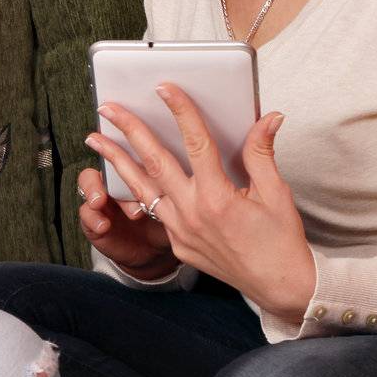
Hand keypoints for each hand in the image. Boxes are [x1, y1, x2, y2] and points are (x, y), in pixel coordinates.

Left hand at [89, 84, 315, 319]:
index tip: (165, 89)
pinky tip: (124, 174)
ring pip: (141, 188)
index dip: (180, 112)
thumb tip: (269, 117)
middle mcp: (192, 213)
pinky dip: (137, 190)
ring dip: (116, 160)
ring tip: (95, 139)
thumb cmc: (281, 240)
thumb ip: (262, 153)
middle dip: (128, 130)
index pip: (195, 143)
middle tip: (108, 107)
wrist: (279, 286)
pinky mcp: (177, 244)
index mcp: (218, 197)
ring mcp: (180, 231)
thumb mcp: (276, 193)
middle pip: (154, 161)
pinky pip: (153, 211)